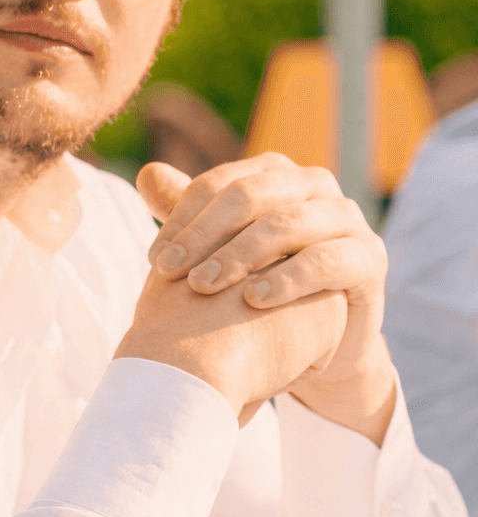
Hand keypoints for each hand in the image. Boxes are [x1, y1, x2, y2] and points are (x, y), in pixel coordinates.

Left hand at [138, 154, 396, 444]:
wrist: (323, 344)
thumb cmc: (265, 290)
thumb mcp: (223, 253)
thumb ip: (190, 215)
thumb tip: (146, 172)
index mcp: (276, 176)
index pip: (221, 184)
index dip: (183, 218)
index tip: (154, 260)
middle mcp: (315, 186)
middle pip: (252, 195)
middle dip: (205, 234)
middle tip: (169, 273)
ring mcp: (347, 219)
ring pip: (288, 223)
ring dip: (240, 254)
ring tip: (203, 286)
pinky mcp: (369, 259)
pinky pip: (327, 260)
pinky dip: (288, 278)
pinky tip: (253, 299)